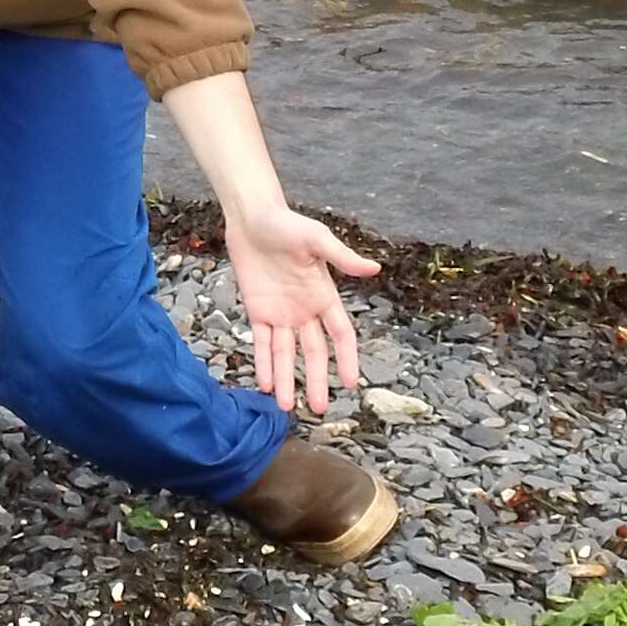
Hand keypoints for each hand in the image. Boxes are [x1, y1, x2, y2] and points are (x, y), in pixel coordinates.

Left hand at [219, 200, 379, 419]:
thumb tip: (375, 268)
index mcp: (324, 296)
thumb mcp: (316, 239)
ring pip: (286, 354)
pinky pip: (262, 343)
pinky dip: (263, 363)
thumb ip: (342, 256)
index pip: (340, 334)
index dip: (346, 358)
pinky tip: (265, 385)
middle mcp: (305, 310)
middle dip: (316, 380)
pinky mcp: (258, 311)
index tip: (350, 383)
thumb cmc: (287, 224)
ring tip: (287, 407)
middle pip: (313, 353)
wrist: (251, 217)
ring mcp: (281, 313)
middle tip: (319, 408)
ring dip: (286, 380)